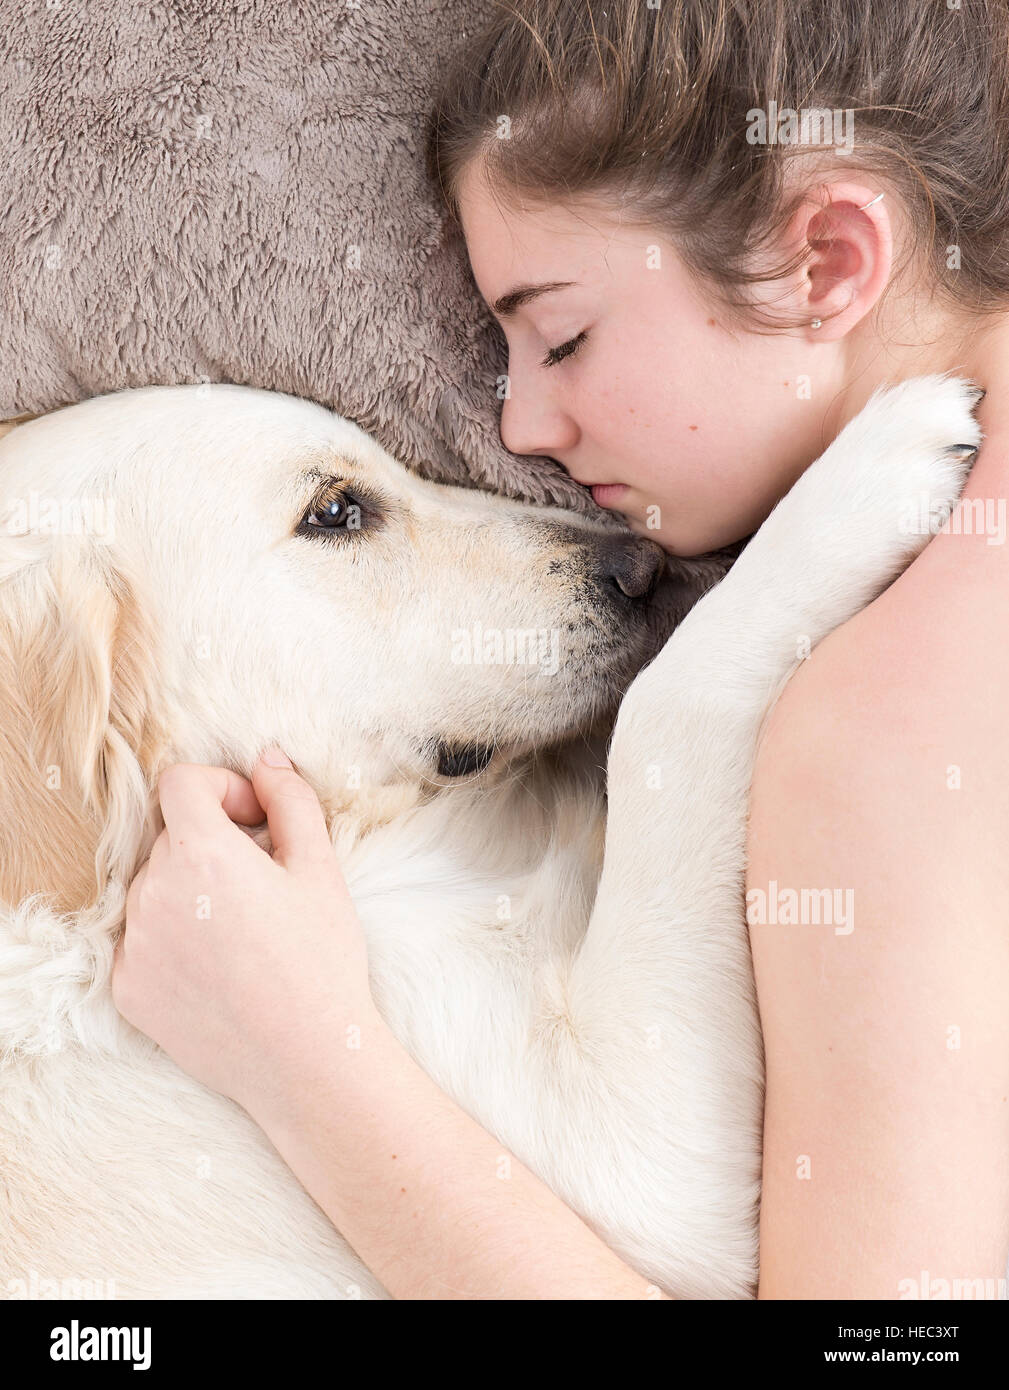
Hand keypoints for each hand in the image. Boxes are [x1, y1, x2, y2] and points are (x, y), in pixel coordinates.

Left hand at [111, 748, 378, 1116]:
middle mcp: (154, 892)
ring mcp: (134, 943)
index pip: (180, 783)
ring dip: (192, 891)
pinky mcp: (126, 987)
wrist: (305, 1061)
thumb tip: (266, 760)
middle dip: (214, 843)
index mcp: (201, 853)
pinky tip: (220, 968)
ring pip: (156, 887)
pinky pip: (143, 938)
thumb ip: (291, 800)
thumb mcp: (320, 869)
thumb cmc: (321, 961)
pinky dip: (174, 939)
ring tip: (245, 932)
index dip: (221, 788)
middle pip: (172, 837)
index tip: (255, 820)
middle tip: (264, 883)